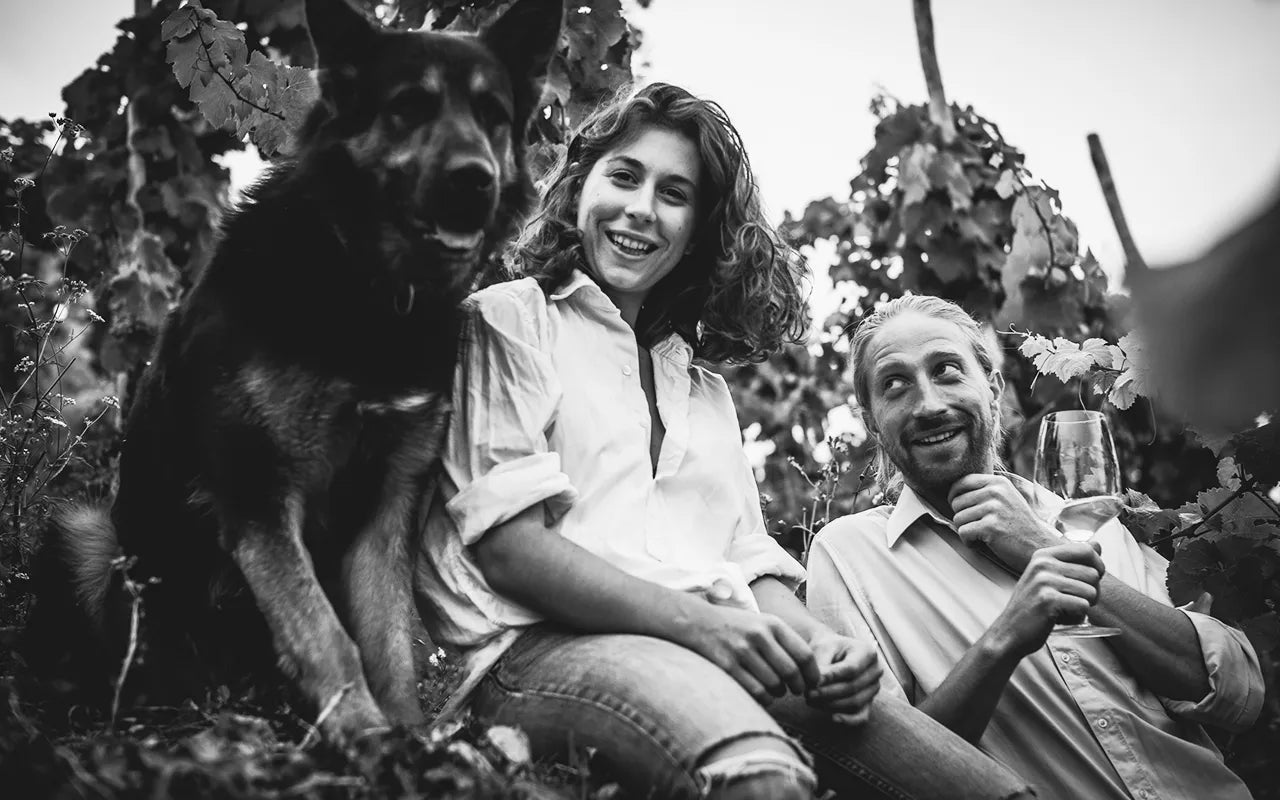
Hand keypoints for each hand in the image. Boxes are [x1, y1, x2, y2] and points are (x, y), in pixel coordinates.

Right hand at [680, 602, 819, 705]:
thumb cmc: (737, 626)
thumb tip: (811, 671)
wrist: (698, 622)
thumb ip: (785, 641)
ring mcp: (742, 651)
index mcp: (772, 624)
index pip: (804, 654)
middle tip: (796, 691)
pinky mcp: (727, 666)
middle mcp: (759, 635)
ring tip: (776, 690)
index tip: (812, 683)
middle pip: (791, 672)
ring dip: (779, 693)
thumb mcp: (762, 623)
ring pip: (774, 685)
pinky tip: (763, 695)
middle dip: (798, 687)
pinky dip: (764, 699)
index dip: (812, 674)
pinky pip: (756, 692)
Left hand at [803, 630, 881, 725]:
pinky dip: (848, 720)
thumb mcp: (823, 648)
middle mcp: (875, 671)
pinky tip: (833, 718)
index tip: (814, 681)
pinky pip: (862, 717)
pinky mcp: (868, 703)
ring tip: (810, 700)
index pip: (851, 668)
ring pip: (854, 702)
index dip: (832, 677)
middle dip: (828, 693)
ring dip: (831, 704)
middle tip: (808, 694)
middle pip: (853, 687)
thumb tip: (817, 684)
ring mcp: (873, 688)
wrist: (832, 653)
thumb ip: (822, 664)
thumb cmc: (827, 648)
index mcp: (868, 652)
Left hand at [948, 473, 1058, 571]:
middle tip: (978, 527)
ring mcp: (994, 509)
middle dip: (962, 518)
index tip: (960, 508)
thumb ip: (985, 491)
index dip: (954, 496)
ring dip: (966, 531)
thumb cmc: (1019, 526)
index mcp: (998, 482)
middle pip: (956, 502)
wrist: (1039, 547)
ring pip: (957, 519)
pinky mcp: (991, 527)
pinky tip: (983, 543)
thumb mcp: (1006, 499)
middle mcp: (995, 492)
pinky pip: (963, 533)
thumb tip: (953, 491)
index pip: (961, 482)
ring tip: (983, 535)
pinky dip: (969, 542)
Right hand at [989, 542, 1104, 657]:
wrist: (1009, 632)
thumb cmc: (1031, 607)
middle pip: (1093, 573)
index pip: (1086, 549)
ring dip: (1084, 606)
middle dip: (1091, 592)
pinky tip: (1060, 618)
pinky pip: (1083, 606)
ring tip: (1064, 610)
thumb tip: (1097, 545)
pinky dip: (1077, 617)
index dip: (1098, 566)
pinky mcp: (1048, 600)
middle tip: (1072, 602)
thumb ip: (1072, 561)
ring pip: (1091, 591)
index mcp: (1043, 555)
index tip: (1091, 580)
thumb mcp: (1047, 577)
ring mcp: (1044, 581)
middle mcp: (1043, 564)